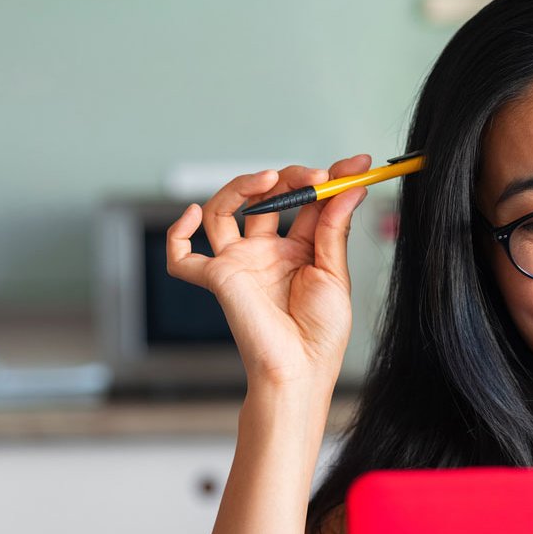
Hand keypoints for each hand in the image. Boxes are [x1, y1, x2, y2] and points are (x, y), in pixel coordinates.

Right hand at [166, 154, 372, 391]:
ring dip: (244, 186)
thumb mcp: (335, 272)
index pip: (307, 203)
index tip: (356, 163)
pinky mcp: (218, 278)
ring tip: (272, 178)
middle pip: (267, 199)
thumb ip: (335, 226)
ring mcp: (240, 263)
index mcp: (299, 251)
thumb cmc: (321, 333)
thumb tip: (351, 185)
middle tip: (317, 175)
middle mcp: (266, 252)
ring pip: (223, 211)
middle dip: (292, 178)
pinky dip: (177, 233)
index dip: (328, 180)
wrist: (300, 370)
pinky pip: (182, 257)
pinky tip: (192, 213)